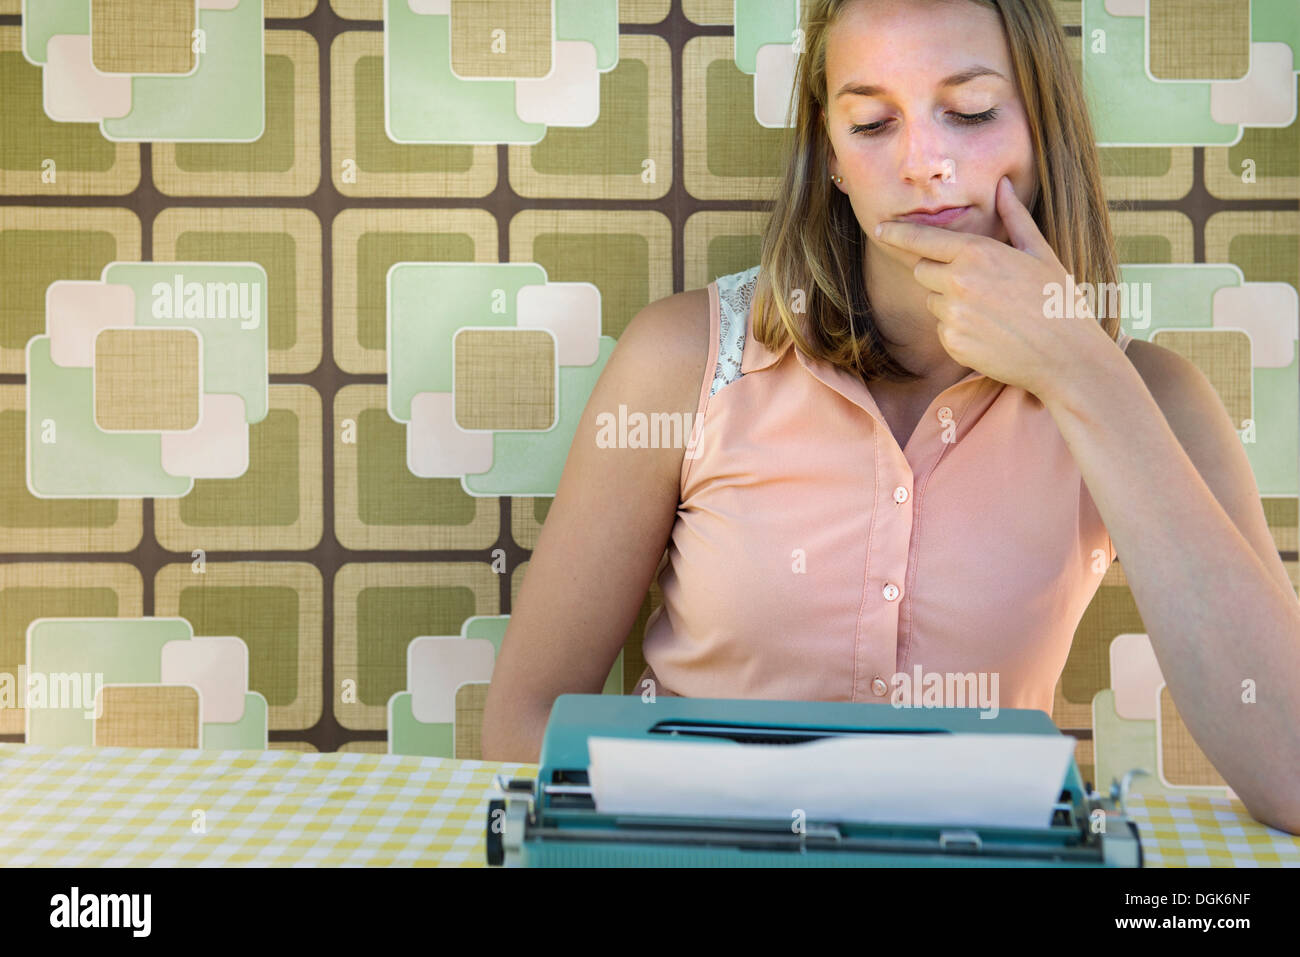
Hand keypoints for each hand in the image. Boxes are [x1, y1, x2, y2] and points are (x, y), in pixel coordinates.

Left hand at [873, 176, 1111, 400]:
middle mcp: (958, 282)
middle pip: (922, 271)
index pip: (922, 239)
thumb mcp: (1039, 252)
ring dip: (950, 304)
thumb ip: (1013, 217)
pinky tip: (990, 334)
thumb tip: (1002, 185)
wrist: (1066, 356)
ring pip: (932, 302)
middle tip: (979, 286)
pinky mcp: (952, 343)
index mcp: (977, 253)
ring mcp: (952, 315)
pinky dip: (958, 331)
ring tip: (991, 312)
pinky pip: (942, 330)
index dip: (898, 234)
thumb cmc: (1057, 299)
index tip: (881, 229)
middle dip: (940, 274)